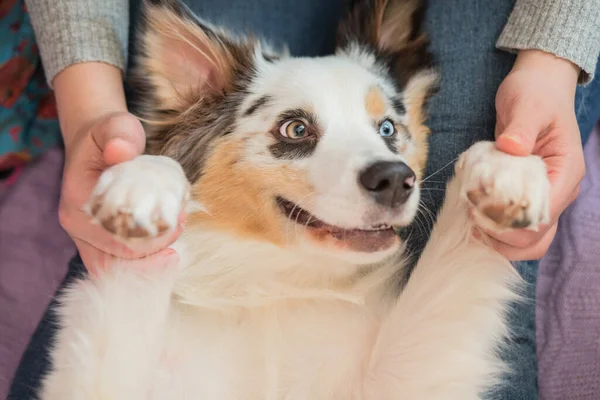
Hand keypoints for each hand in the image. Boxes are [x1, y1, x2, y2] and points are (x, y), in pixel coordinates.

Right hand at [59, 112, 183, 274]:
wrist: (97, 143)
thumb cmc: (109, 135)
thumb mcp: (116, 126)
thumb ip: (119, 134)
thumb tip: (121, 150)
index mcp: (77, 204)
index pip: (113, 239)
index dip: (147, 241)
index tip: (176, 227)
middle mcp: (78, 226)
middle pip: (113, 263)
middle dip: (149, 258)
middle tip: (178, 243)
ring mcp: (87, 236)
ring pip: (116, 267)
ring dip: (148, 261)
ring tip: (175, 244)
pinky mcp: (101, 240)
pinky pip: (120, 262)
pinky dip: (145, 258)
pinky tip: (167, 243)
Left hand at [486, 50, 583, 260]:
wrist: (538, 88)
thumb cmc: (535, 94)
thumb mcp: (526, 105)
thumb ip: (520, 127)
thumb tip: (510, 146)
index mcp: (565, 173)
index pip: (541, 216)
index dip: (508, 220)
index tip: (478, 207)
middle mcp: (558, 192)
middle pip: (534, 240)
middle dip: (499, 236)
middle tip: (470, 216)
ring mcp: (543, 198)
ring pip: (524, 241)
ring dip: (495, 238)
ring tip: (469, 220)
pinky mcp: (526, 198)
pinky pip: (513, 228)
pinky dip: (492, 228)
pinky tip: (472, 214)